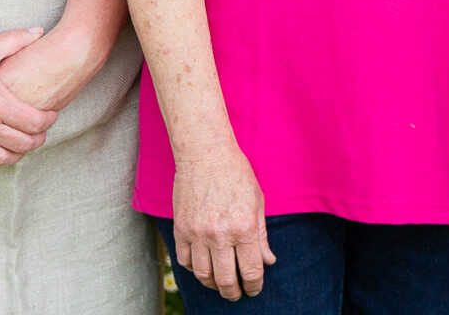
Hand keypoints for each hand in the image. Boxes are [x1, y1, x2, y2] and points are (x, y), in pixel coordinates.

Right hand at [171, 141, 275, 300]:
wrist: (205, 154)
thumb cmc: (236, 174)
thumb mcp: (258, 202)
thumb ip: (261, 235)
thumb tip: (267, 261)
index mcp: (244, 227)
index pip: (250, 271)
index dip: (254, 286)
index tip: (254, 289)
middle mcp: (220, 234)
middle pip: (226, 279)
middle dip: (233, 292)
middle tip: (236, 294)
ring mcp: (197, 233)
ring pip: (203, 274)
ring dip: (213, 284)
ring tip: (220, 284)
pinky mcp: (181, 228)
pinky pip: (184, 260)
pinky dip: (194, 269)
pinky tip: (203, 267)